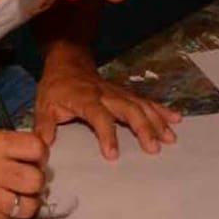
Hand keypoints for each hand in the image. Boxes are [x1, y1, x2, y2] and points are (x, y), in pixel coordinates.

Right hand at [0, 130, 47, 218]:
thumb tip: (45, 158)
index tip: (36, 159)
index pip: (36, 149)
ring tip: (17, 194)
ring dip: (27, 201)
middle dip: (36, 181)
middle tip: (28, 179)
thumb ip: (17, 145)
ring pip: (28, 206)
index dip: (41, 155)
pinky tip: (0, 202)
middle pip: (35, 180)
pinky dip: (11, 213)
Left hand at [34, 62, 181, 158]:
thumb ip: (45, 126)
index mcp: (85, 99)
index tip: (113, 155)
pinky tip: (176, 118)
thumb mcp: (44, 105)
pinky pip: (146, 100)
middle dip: (142, 128)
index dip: (106, 134)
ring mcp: (119, 92)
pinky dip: (161, 109)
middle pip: (128, 109)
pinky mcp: (126, 93)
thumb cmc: (56, 88)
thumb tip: (42, 146)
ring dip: (157, 121)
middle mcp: (106, 95)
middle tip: (153, 148)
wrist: (68, 62)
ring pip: (141, 105)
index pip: (99, 116)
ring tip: (170, 138)